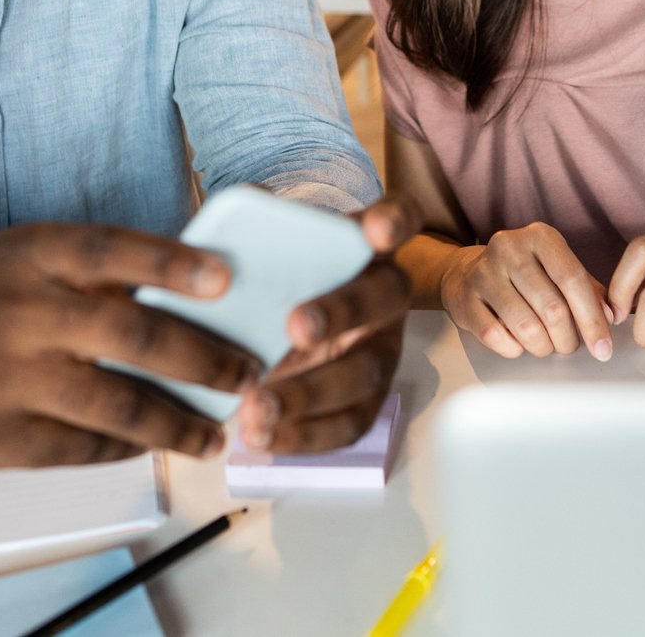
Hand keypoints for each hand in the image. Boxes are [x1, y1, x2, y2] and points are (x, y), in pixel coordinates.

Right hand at [0, 223, 257, 468]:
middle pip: (127, 333)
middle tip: (248, 374)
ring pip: (113, 404)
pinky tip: (153, 443)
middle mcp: (15, 311)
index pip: (109, 250)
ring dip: (177, 423)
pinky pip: (79, 446)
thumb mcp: (25, 258)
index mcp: (29, 254)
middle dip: (202, 358)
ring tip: (215, 433)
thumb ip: (96, 275)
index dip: (171, 262)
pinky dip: (126, 446)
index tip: (226, 279)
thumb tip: (200, 297)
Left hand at [235, 198, 419, 452]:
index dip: (394, 221)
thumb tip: (245, 207)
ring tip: (256, 408)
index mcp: (366, 245)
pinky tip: (262, 437)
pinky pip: (347, 424)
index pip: (398, 219)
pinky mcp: (367, 400)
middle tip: (295, 328)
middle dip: (342, 313)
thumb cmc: (279, 273)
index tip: (377, 230)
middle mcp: (384, 295)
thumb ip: (258, 221)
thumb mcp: (269, 241)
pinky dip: (304, 436)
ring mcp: (382, 351)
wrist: (277, 319)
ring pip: (364, 373)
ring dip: (311, 393)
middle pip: (383, 299)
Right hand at [439, 222, 612, 360]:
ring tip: (547, 346)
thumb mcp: (558, 270)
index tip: (603, 347)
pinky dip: (515, 349)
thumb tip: (611, 317)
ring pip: (526, 327)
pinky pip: (497, 337)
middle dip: (568, 339)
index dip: (592, 318)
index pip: (573, 279)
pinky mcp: (465, 299)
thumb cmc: (524, 274)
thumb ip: (589, 291)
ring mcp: (484, 273)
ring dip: (544, 347)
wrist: (467, 272)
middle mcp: (509, 248)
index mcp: (540, 237)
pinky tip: (519, 343)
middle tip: (570, 347)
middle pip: (552, 308)